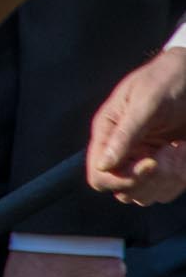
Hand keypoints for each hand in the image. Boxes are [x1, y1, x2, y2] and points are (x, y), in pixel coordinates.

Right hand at [89, 47, 185, 203]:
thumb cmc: (165, 81)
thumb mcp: (145, 103)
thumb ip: (125, 133)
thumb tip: (103, 164)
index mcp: (108, 133)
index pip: (99, 174)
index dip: (121, 178)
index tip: (150, 164)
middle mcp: (123, 151)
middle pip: (124, 191)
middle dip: (151, 180)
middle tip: (170, 152)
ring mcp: (144, 161)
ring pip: (147, 195)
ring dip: (170, 179)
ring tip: (180, 148)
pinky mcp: (166, 167)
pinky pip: (169, 190)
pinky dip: (182, 176)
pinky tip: (184, 149)